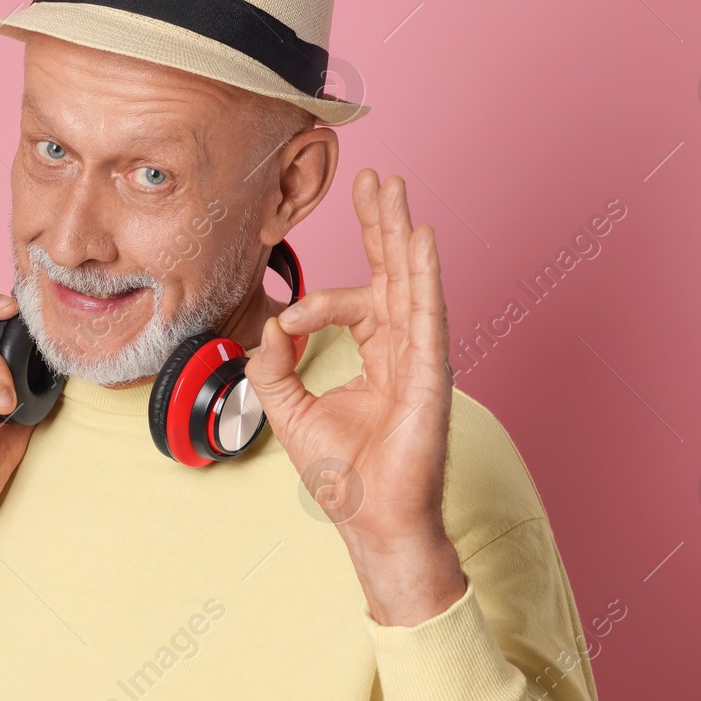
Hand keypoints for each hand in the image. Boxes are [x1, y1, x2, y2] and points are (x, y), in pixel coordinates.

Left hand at [245, 169, 465, 625]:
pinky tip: (419, 239)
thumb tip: (269, 324)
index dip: (318, 302)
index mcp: (377, 354)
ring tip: (394, 188)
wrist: (370, 521)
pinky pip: (427, 314)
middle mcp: (403, 348)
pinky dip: (423, 275)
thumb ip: (272, 364)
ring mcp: (421, 358)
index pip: (353, 301)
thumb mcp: (288, 409)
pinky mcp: (430, 374)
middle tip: (375, 178)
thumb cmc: (343, 475)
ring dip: (401, 233)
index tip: (289, 324)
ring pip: (410, 282)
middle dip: (381, 224)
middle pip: (392, 272)